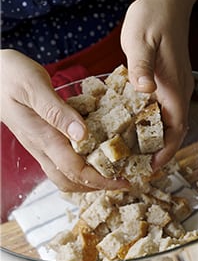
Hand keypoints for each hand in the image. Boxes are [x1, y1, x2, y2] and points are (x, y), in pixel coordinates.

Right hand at [0, 50, 127, 192]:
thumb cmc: (11, 76)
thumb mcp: (35, 87)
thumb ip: (57, 111)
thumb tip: (83, 135)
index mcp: (42, 136)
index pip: (74, 170)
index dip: (101, 179)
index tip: (123, 180)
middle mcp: (41, 146)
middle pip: (70, 180)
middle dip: (98, 185)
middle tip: (124, 179)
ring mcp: (39, 144)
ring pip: (64, 174)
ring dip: (89, 178)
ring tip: (113, 169)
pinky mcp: (40, 137)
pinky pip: (61, 160)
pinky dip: (81, 163)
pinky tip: (97, 149)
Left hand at [120, 0, 194, 170]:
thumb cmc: (153, 17)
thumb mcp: (141, 41)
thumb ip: (141, 67)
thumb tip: (144, 91)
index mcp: (174, 86)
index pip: (177, 129)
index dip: (165, 152)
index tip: (149, 170)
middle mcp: (179, 89)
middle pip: (172, 130)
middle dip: (155, 152)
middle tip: (130, 167)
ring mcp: (174, 83)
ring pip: (166, 120)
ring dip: (151, 138)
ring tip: (125, 152)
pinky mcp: (166, 78)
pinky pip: (160, 107)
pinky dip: (146, 120)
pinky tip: (126, 123)